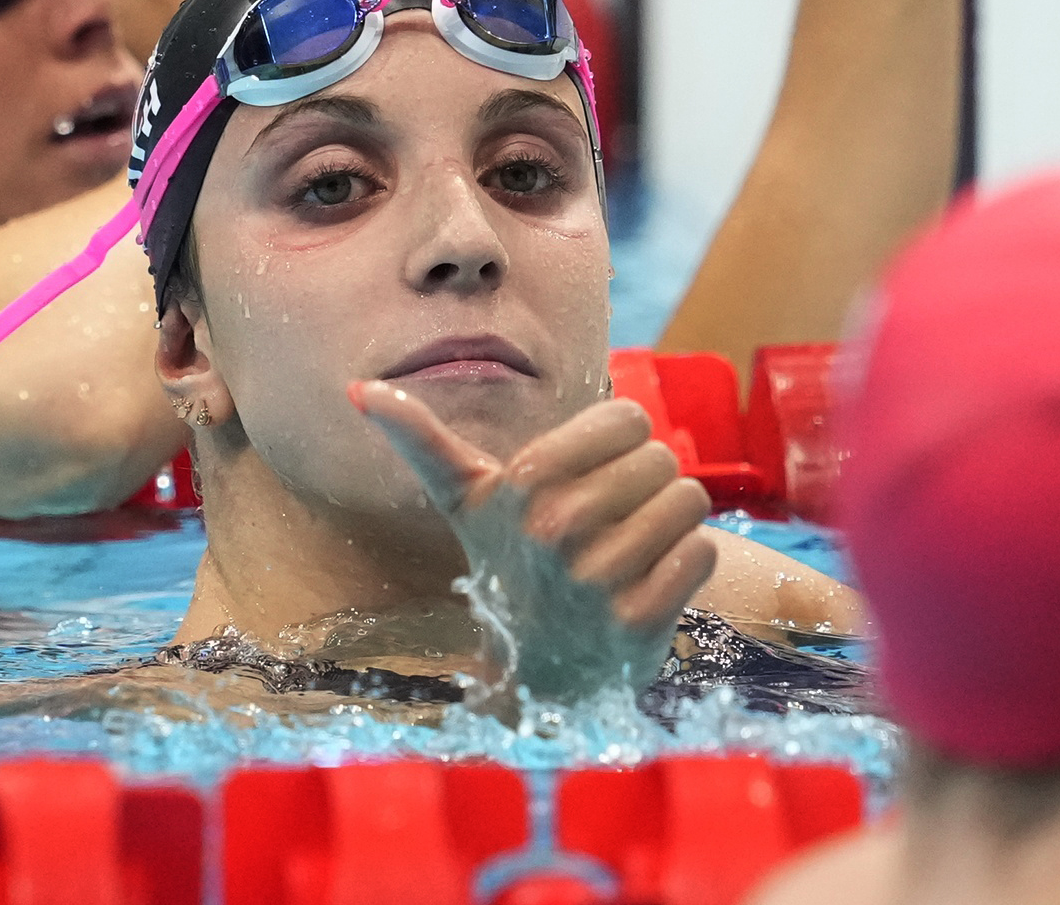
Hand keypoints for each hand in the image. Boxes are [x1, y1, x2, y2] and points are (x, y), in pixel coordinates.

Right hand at [352, 382, 716, 699]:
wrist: (530, 670)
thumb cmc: (506, 562)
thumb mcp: (464, 499)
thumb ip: (420, 438)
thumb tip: (360, 389)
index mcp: (520, 484)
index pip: (628, 419)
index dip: (624, 441)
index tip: (595, 470)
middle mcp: (555, 529)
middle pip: (661, 459)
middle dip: (648, 484)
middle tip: (613, 518)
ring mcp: (597, 578)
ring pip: (687, 500)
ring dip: (672, 522)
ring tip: (634, 546)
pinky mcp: (638, 621)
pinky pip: (700, 550)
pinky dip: (689, 560)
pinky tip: (653, 578)